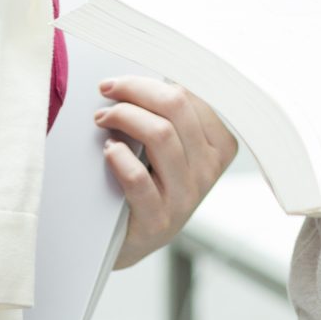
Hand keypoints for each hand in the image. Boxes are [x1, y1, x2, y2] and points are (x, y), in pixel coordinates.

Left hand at [96, 75, 239, 268]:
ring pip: (161, 135)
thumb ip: (166, 116)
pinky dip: (120, 157)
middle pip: (177, 108)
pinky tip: (108, 151)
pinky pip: (139, 178)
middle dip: (135, 91)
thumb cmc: (146, 183)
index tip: (119, 82)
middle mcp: (209, 171)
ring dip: (124, 117)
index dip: (149, 83)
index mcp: (219, 146)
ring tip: (101, 119)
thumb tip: (136, 77)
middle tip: (106, 92)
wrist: (127, 241)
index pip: (190, 96)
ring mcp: (186, 198)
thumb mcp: (169, 149)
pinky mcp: (159, 221)